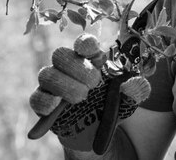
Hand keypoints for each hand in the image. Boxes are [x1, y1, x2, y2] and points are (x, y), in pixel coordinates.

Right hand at [29, 34, 150, 151]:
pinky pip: (36, 98)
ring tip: (81, 97)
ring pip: (46, 74)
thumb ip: (134, 90)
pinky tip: (56, 106)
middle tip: (94, 83)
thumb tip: (139, 83)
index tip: (92, 51)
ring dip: (65, 85)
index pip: (83, 44)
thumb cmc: (110, 108)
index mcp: (89, 60)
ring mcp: (53, 86)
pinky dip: (45, 101)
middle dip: (76, 67)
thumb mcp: (128, 100)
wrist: (97, 133)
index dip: (85, 44)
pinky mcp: (44, 105)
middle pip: (60, 55)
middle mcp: (67, 69)